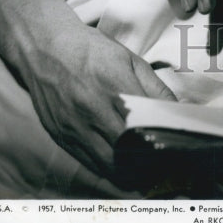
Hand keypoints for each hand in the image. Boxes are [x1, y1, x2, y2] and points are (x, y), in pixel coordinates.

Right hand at [19, 20, 177, 181]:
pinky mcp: (61, 137)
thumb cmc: (91, 50)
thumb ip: (155, 87)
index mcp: (115, 87)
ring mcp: (75, 127)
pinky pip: (89, 163)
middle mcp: (93, 111)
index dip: (162, 144)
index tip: (175, 152)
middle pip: (128, 152)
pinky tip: (122, 169)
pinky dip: (108, 170)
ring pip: (108, 165)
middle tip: (165, 168)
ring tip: (147, 174)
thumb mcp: (129, 59)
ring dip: (130, 174)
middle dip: (149, 165)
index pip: (146, 127)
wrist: (44, 48)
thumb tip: (178, 110)